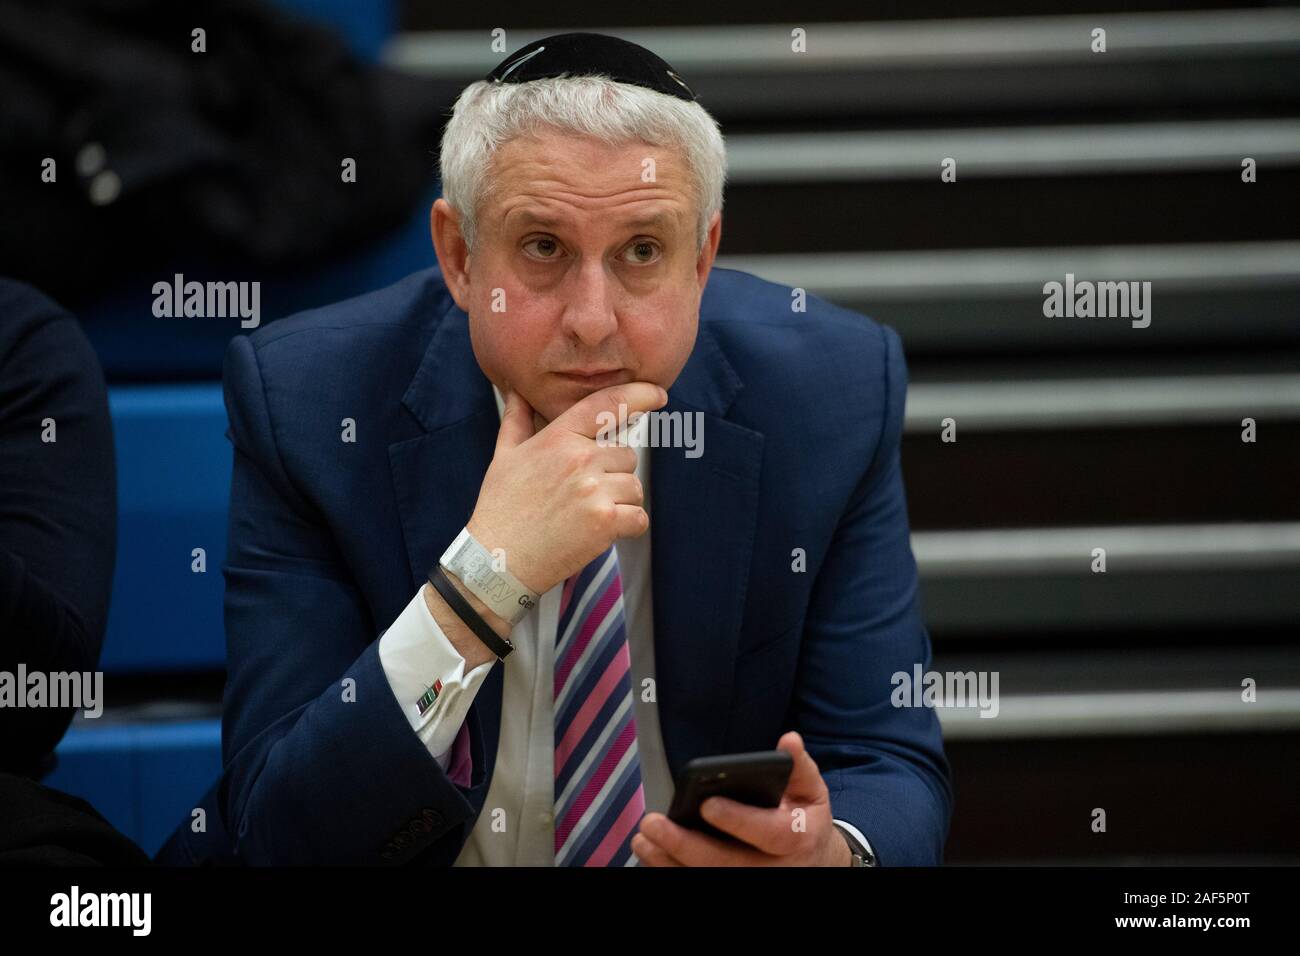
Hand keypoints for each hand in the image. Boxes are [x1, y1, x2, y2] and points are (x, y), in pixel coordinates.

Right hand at [466, 381, 667, 594]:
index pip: (607, 404)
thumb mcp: (503, 457)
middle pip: (626, 455)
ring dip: (621, 502)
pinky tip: (600, 533)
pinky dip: (628, 527)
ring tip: (587, 515)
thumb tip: (517, 392)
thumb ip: (516, 420)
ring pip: (634, 487)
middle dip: (613, 474)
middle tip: (582, 496)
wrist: (499, 560)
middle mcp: (580, 459)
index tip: (657, 395)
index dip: (639, 395)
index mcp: (558, 438)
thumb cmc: (501, 509)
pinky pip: (639, 517)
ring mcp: (595, 490)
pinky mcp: (606, 521)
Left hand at [632, 731, 853, 866]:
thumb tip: (788, 739)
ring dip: (670, 862)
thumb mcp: (810, 792)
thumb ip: (799, 767)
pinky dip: (672, 871)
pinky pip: (700, 883)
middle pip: (728, 864)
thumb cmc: (802, 820)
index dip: (738, 820)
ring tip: (642, 839)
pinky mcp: (736, 885)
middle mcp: (775, 868)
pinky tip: (651, 855)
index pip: (771, 833)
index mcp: (797, 838)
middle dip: (685, 845)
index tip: (707, 804)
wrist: (813, 862)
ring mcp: (753, 881)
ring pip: (709, 878)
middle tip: (652, 823)